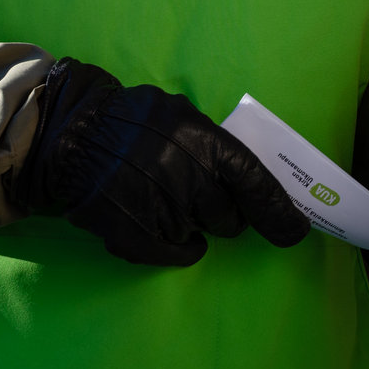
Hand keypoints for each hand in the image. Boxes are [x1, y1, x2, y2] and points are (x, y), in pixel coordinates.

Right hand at [17, 58, 309, 265]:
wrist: (74, 137)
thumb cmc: (135, 122)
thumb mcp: (181, 115)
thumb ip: (214, 145)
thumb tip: (250, 178)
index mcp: (206, 144)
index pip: (257, 184)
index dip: (279, 212)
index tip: (295, 231)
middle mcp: (191, 178)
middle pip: (232, 219)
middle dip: (224, 213)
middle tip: (200, 194)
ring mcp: (164, 211)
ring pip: (202, 234)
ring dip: (192, 222)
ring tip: (163, 196)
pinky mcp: (138, 237)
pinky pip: (178, 253)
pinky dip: (176, 245)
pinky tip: (159, 222)